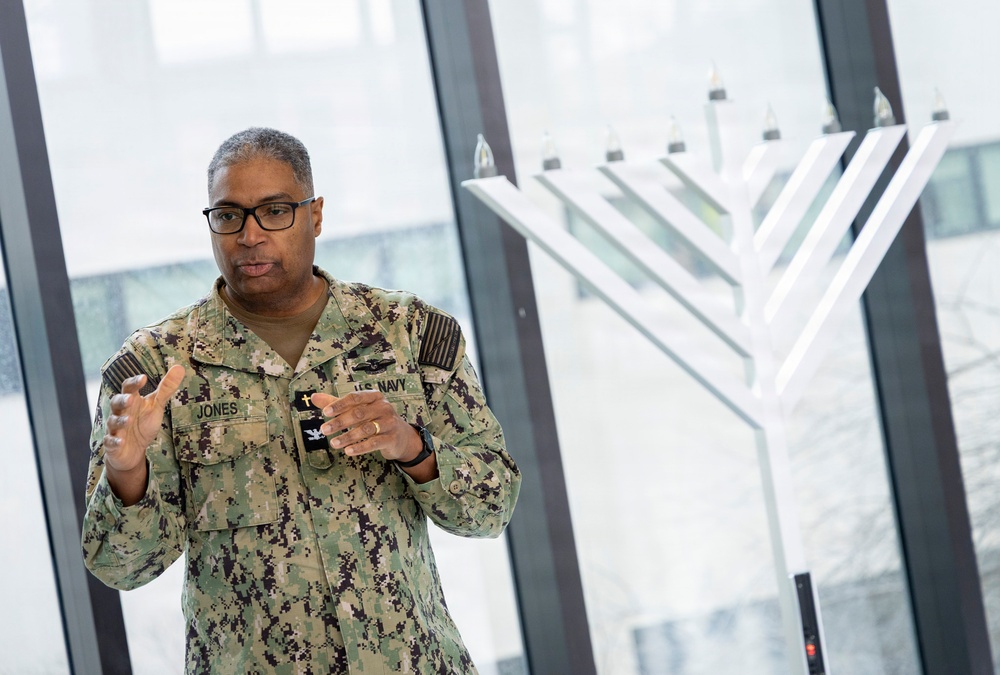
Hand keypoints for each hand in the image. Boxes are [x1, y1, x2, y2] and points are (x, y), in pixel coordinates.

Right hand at [103, 364, 184, 504]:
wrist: (133, 450)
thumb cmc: (144, 423)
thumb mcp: (156, 405)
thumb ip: (166, 388)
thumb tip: (179, 367)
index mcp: (131, 400)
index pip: (129, 388)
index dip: (134, 383)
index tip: (143, 378)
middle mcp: (121, 412)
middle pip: (116, 402)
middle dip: (123, 400)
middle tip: (131, 399)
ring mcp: (115, 428)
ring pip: (113, 421)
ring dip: (120, 421)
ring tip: (129, 420)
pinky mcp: (113, 444)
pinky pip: (110, 442)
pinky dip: (114, 441)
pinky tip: (120, 441)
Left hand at [311, 391, 421, 462]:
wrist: (400, 436)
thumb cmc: (375, 419)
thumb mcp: (358, 409)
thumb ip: (337, 404)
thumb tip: (314, 397)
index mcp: (374, 397)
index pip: (355, 398)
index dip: (339, 404)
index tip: (325, 412)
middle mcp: (383, 407)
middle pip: (359, 413)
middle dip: (340, 422)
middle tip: (324, 430)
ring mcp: (389, 423)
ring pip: (365, 429)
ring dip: (347, 437)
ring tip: (333, 443)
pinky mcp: (391, 438)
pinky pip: (374, 443)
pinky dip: (359, 447)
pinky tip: (348, 451)